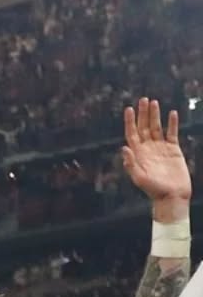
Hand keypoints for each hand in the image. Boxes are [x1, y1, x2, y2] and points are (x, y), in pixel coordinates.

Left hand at [122, 99, 190, 221]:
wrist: (171, 196)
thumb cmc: (153, 190)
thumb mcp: (139, 178)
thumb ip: (131, 164)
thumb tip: (123, 148)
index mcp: (138, 154)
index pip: (132, 134)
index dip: (130, 122)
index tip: (129, 109)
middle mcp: (148, 149)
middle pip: (144, 127)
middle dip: (143, 114)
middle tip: (143, 100)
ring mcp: (160, 148)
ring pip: (156, 127)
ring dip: (155, 115)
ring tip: (154, 102)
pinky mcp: (173, 149)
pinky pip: (172, 133)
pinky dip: (172, 123)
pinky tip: (171, 113)